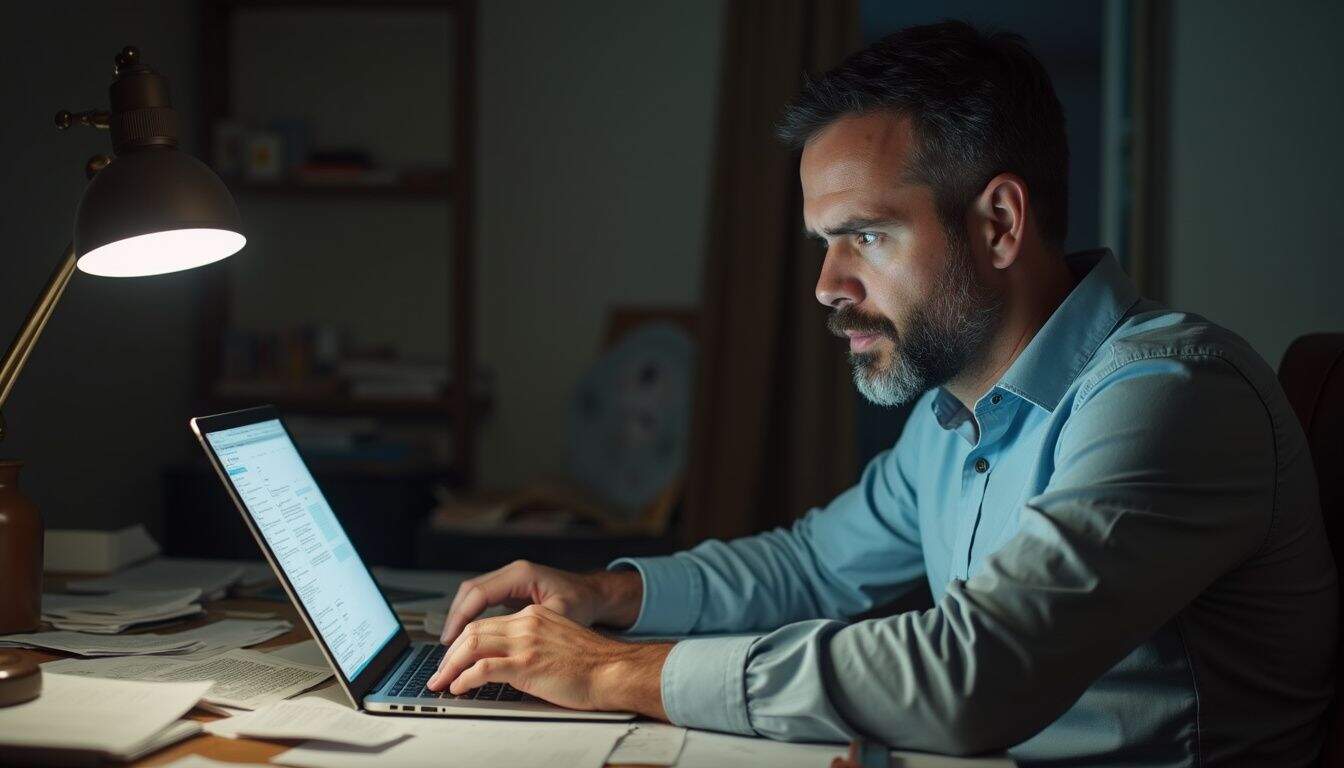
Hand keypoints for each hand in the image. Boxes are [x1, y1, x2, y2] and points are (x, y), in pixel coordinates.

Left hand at [427, 604, 671, 717]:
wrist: (614, 670)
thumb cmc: (593, 665)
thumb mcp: (558, 643)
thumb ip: (533, 646)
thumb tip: (507, 667)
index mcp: (534, 616)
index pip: (487, 624)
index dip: (464, 642)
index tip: (453, 658)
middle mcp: (527, 622)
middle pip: (474, 631)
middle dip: (450, 654)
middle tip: (439, 672)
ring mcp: (526, 641)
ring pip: (472, 645)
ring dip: (451, 666)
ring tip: (441, 682)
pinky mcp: (526, 662)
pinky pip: (483, 668)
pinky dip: (465, 678)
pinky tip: (459, 688)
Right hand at [440, 559, 641, 643]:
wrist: (595, 594)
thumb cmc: (582, 603)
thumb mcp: (560, 615)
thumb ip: (534, 626)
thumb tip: (507, 646)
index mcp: (521, 574)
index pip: (479, 593)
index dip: (461, 617)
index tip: (450, 640)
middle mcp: (512, 573)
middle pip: (470, 591)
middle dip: (454, 618)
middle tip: (445, 647)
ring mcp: (510, 579)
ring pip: (473, 595)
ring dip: (460, 618)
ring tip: (451, 645)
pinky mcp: (510, 589)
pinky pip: (482, 600)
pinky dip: (472, 616)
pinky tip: (467, 637)